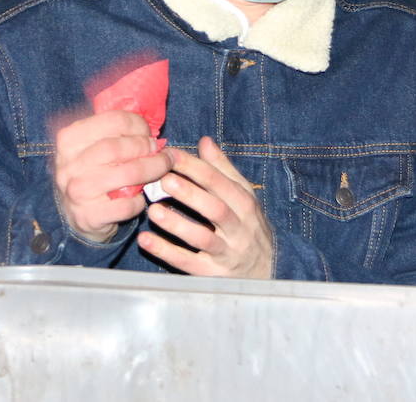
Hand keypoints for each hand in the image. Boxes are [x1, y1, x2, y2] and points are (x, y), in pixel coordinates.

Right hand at [54, 110, 172, 242]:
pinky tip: (140, 198)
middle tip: (160, 151)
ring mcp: (77, 191)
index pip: (112, 120)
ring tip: (162, 168)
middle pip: (117, 147)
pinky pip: (125, 205)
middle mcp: (69, 164)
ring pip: (126, 175)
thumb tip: (150, 123)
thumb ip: (114, 132)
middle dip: (146, 147)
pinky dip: (139, 201)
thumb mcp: (93, 147)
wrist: (75, 215)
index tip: (149, 132)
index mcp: (70, 139)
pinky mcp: (88, 216)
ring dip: (152, 170)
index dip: (137, 124)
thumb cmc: (92, 172)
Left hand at [136, 136, 272, 278]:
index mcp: (244, 203)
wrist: (268, 270)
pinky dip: (166, 252)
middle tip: (163, 179)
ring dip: (177, 225)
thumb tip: (204, 141)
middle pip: (215, 209)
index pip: (219, 182)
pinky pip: (188, 263)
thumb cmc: (248, 226)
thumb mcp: (242, 196)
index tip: (170, 155)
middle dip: (190, 193)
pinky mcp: (212, 273)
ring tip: (153, 211)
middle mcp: (238, 228)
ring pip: (202, 238)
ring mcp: (226, 253)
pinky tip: (146, 240)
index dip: (194, 167)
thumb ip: (222, 169)